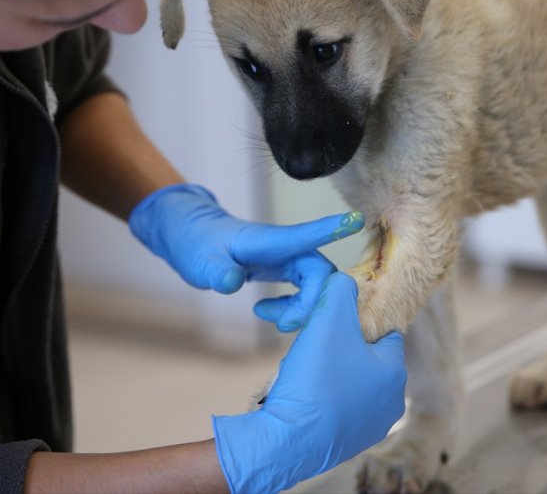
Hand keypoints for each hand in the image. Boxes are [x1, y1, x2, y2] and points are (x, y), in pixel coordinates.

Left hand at [128, 184, 364, 330]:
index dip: (332, 229)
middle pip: (319, 272)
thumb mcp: (201, 261)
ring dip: (304, 308)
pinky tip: (268, 313)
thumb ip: (218, 272)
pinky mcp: (282, 270)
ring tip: (275, 322)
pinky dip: (294, 307)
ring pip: (315, 284)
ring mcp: (285, 259)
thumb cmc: (196, 243)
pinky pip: (303, 290)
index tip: (356, 220)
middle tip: (286, 326)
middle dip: (313, 301)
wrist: (190, 238)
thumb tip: (232, 283)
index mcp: (270, 241)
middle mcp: (285, 249)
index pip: (307, 234)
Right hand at [212, 273, 406, 493]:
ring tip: (305, 368)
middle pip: (365, 357)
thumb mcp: (329, 318)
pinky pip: (335, 406)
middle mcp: (390, 403)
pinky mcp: (346, 443)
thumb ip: (341, 290)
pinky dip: (320, 396)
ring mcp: (369, 427)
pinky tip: (302, 394)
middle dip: (339, 345)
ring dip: (328, 370)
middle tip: (314, 343)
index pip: (385, 331)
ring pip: (349, 381)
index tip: (332, 320)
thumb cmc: (315, 379)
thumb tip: (344, 282)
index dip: (357, 320)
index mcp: (396, 373)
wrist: (288, 440)